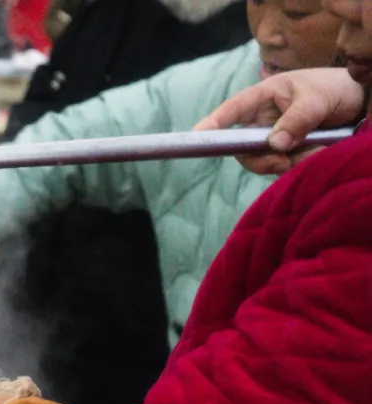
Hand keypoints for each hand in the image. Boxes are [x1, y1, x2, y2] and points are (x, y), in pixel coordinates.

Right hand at [194, 68, 366, 174]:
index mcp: (264, 97)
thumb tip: (274, 145)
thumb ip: (296, 120)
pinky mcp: (286, 152)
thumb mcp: (318, 100)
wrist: (362, 101)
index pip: (231, 111)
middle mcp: (263, 119)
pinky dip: (298, 166)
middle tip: (284, 163)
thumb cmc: (337, 89)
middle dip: (261, 159)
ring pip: (263, 161)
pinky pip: (280, 168)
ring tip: (316, 151)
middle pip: (242, 147)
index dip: (212, 124)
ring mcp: (273, 137)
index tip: (196, 136)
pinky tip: (317, 154)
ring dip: (287, 163)